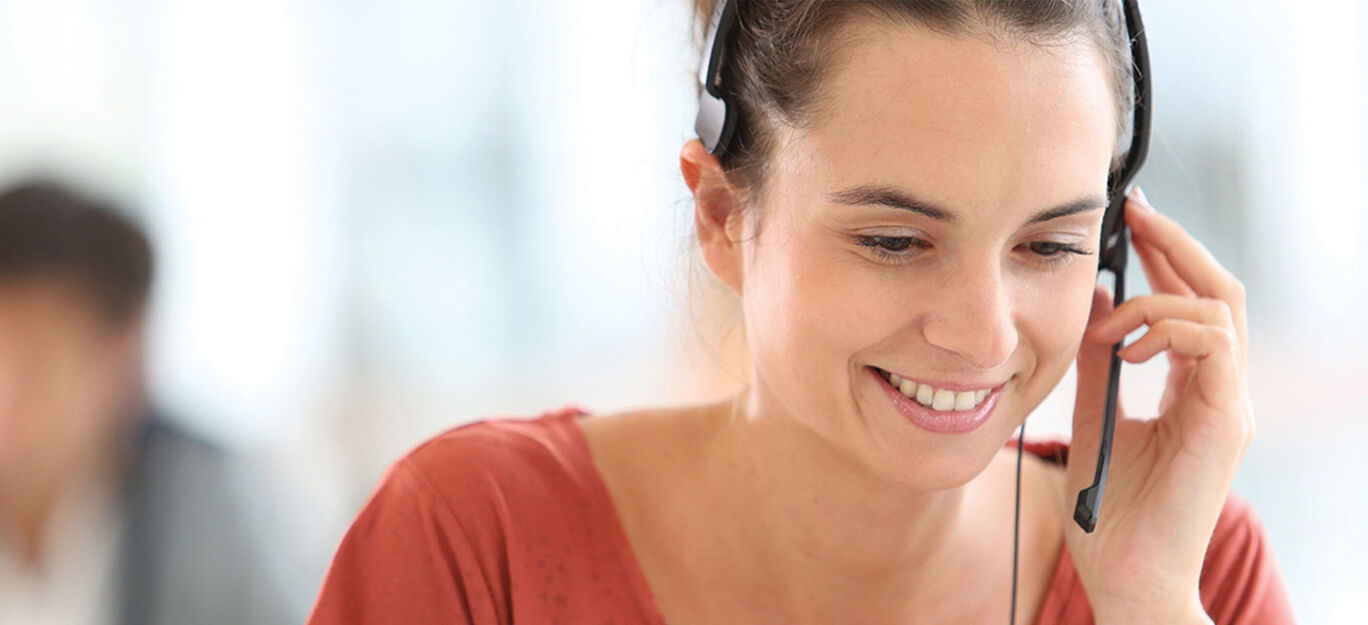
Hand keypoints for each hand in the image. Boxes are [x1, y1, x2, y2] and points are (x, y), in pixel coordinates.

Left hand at [1063, 188, 1252, 619]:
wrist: (1126, 575)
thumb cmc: (1109, 512)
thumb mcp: (1090, 418)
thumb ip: (1095, 364)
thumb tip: (1094, 301)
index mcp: (1190, 388)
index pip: (1190, 303)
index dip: (1164, 256)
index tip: (1128, 219)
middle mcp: (1218, 391)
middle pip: (1217, 293)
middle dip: (1175, 245)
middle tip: (1134, 212)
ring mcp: (1228, 406)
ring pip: (1220, 311)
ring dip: (1159, 296)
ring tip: (1111, 322)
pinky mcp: (1225, 423)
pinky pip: (1214, 346)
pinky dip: (1167, 330)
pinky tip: (1126, 349)